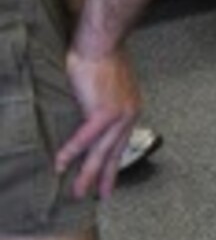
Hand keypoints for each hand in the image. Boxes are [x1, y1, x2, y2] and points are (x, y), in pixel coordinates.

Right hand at [57, 46, 142, 199]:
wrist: (102, 42)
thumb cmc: (100, 58)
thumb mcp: (105, 86)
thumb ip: (100, 103)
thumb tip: (87, 113)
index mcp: (131, 110)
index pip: (121, 143)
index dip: (113, 163)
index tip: (108, 181)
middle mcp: (129, 115)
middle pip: (114, 153)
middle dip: (104, 177)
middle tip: (98, 197)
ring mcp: (118, 115)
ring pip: (100, 151)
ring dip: (87, 173)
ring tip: (77, 191)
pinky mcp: (104, 111)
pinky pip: (86, 137)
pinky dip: (72, 151)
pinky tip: (61, 164)